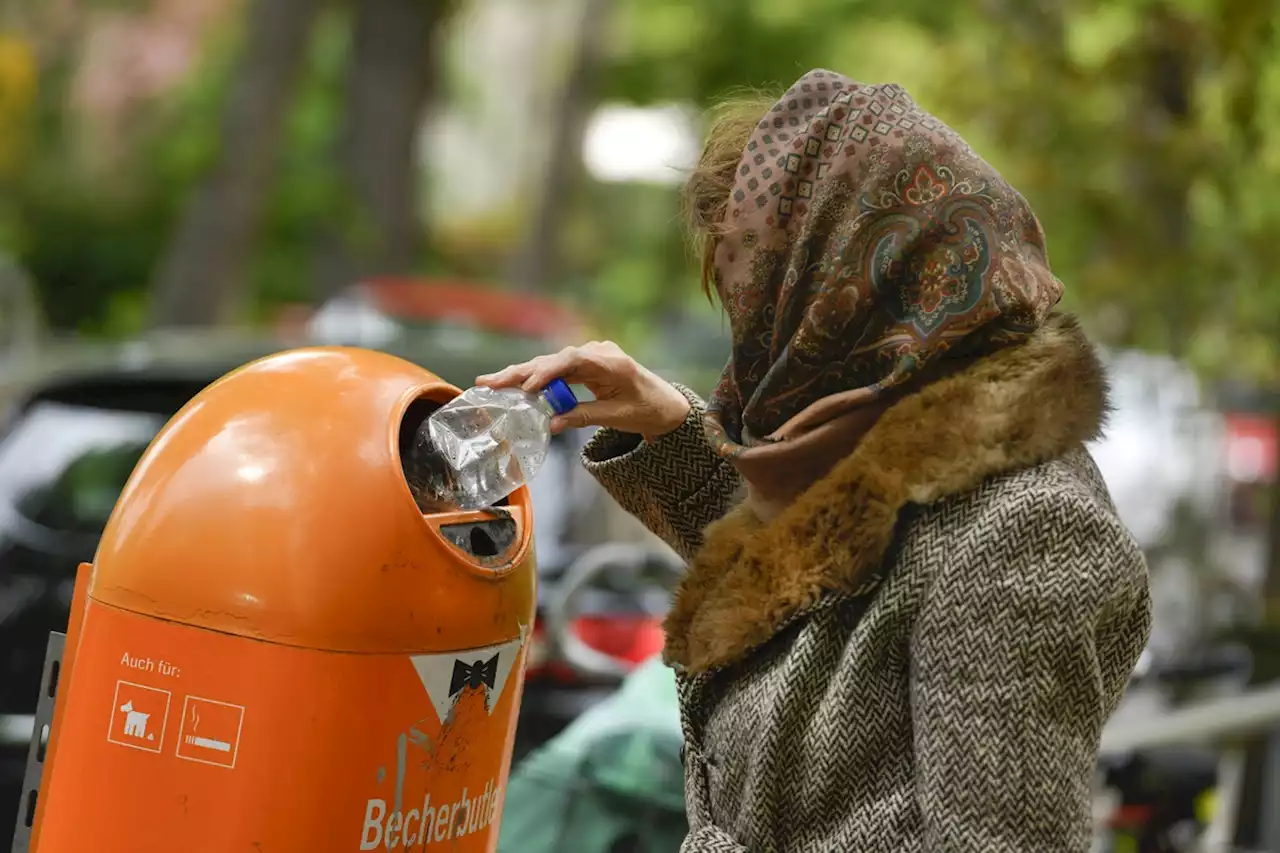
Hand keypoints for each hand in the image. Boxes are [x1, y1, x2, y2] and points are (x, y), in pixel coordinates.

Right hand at [476, 341, 690, 440]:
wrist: (665, 405)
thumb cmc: (647, 410)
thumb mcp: (617, 417)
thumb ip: (583, 417)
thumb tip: (550, 424)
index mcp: (610, 362)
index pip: (572, 361)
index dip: (546, 372)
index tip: (527, 387)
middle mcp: (598, 353)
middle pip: (554, 360)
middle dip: (520, 372)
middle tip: (489, 382)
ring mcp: (590, 357)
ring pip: (550, 364)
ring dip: (521, 374)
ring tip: (490, 383)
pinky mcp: (585, 365)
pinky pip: (556, 370)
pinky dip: (535, 378)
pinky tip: (512, 384)